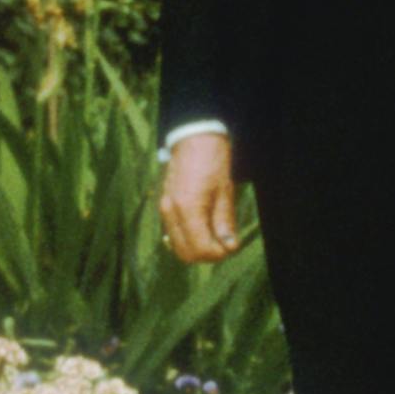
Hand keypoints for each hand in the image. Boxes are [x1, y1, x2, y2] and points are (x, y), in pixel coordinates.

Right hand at [158, 131, 240, 263]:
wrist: (194, 138)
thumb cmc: (212, 161)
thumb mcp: (225, 192)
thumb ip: (225, 222)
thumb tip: (229, 247)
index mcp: (187, 208)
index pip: (200, 248)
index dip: (218, 253)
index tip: (230, 246)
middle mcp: (170, 212)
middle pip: (185, 254)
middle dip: (207, 255)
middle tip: (224, 244)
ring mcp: (164, 209)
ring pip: (178, 247)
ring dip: (197, 248)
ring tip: (216, 236)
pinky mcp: (164, 206)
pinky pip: (174, 234)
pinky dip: (189, 238)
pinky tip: (204, 228)